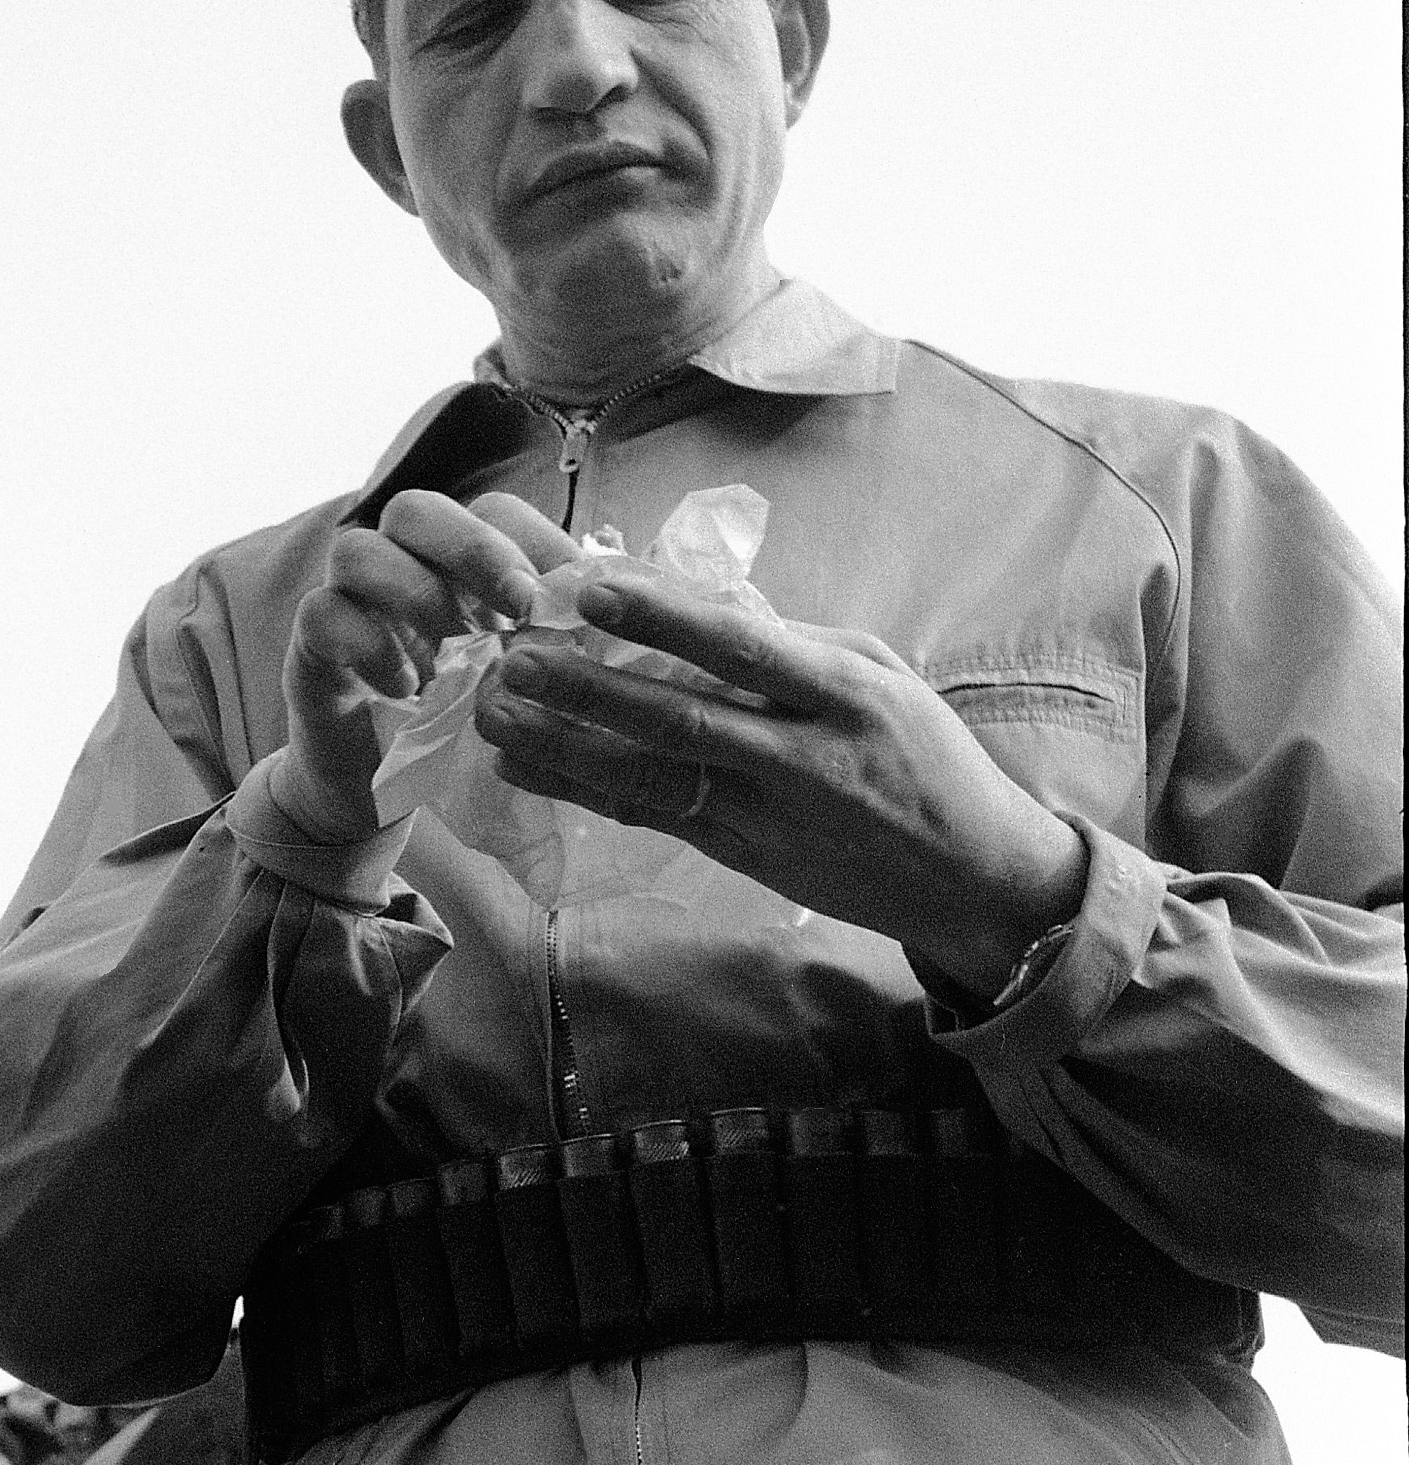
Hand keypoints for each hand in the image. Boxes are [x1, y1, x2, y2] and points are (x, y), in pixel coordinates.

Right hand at [275, 488, 590, 834]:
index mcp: (454, 564)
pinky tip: (406, 688)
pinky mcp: (309, 647)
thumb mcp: (518, 678)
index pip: (490, 509)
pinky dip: (369, 646)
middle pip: (415, 509)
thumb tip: (609, 606)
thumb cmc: (454, 724)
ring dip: (415, 593)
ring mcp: (345, 601)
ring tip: (451, 649)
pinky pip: (322, 615)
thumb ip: (553, 638)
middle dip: (473, 549)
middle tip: (517, 605)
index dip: (534, 539)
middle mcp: (395, 566)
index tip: (570, 594)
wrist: (375, 793)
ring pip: (355, 550)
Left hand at [476, 561, 1086, 991]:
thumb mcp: (881, 678)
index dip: (663, 619)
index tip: (593, 590)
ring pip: (652, 776)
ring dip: (564, 746)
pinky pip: (653, 816)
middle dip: (587, 689)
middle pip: (679, 717)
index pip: (742, 647)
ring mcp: (769, 813)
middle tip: (510, 658)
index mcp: (846, 691)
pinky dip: (584, 790)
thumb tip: (706, 600)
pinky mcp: (744, 856)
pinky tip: (523, 770)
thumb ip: (795, 642)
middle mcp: (804, 754)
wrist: (971, 873)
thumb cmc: (923, 756)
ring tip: (493, 716)